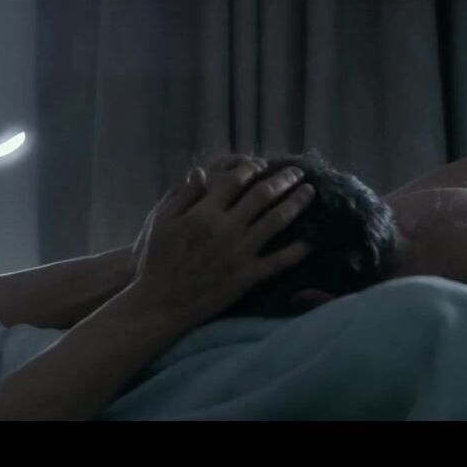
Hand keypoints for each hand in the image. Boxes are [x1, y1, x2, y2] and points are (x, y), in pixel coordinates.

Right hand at [128, 156, 314, 325]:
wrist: (161, 303)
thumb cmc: (156, 260)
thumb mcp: (160, 222)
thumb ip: (181, 196)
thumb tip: (200, 172)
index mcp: (203, 213)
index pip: (234, 180)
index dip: (250, 168)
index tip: (261, 163)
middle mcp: (226, 228)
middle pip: (262, 196)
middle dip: (283, 179)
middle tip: (297, 172)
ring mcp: (240, 253)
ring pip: (276, 221)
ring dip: (296, 203)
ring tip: (309, 193)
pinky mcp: (247, 276)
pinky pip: (278, 261)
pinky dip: (297, 250)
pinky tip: (310, 240)